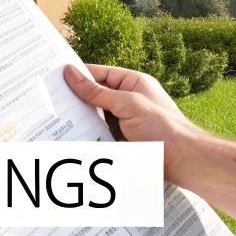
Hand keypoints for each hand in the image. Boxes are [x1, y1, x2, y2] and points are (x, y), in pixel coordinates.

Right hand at [63, 63, 201, 146]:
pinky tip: (72, 137)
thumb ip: (98, 91)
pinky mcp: (124, 140)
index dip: (79, 74)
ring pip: (95, 116)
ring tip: (56, 118)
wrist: (185, 162)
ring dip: (80, 119)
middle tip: (50, 99)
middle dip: (76, 98)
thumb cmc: (164, 129)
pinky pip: (100, 134)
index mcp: (133, 83)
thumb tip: (71, 73)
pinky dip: (88, 135)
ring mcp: (126, 121)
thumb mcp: (128, 104)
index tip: (55, 75)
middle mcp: (129, 100)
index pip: (100, 73)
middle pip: (95, 95)